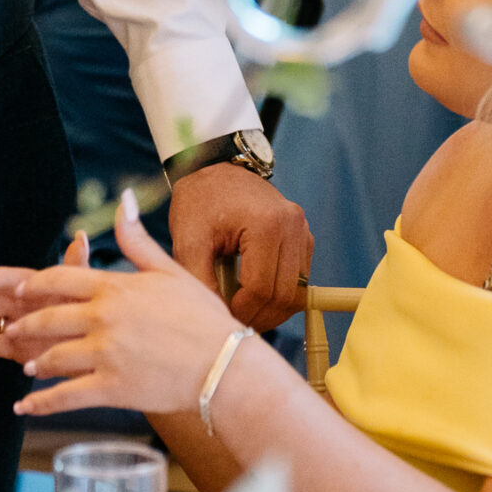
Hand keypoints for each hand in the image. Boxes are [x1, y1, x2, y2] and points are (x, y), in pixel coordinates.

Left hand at [5, 196, 236, 416]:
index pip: (61, 278)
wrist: (225, 366)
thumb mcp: (170, 270)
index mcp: (115, 287)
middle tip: (12, 330)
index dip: (37, 284)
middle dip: (26, 325)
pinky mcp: (112, 388)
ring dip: (36, 363)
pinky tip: (24, 407)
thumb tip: (124, 197)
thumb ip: (137, 239)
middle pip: (49, 318)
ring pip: (54, 357)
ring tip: (27, 368)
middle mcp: (103, 318)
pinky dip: (41, 403)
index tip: (22, 290)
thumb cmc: (204, 318)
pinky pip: (66, 396)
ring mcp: (105, 354)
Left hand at [167, 163, 312, 330]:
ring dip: (272, 309)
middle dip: (260, 316)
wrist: (215, 168)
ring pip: (297, 292)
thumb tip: (215, 319)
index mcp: (266, 224)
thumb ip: (198, 280)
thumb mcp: (188, 240)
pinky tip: (254, 294)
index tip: (222, 318)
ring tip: (243, 310)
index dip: (243, 312)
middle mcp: (292, 226)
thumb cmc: (198, 201)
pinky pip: (300, 280)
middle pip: (285, 295)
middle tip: (234, 323)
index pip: (261, 288)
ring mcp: (302, 230)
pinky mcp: (304, 237)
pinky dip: (279, 294)